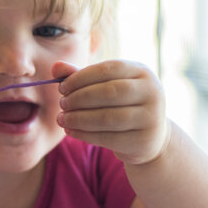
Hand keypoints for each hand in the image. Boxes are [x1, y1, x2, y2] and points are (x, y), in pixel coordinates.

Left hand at [55, 60, 169, 165]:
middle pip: (109, 92)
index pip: (109, 69)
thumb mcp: (105, 86)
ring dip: (78, 118)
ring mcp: (151, 117)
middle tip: (62, 104)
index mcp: (142, 72)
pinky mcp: (143, 140)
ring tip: (62, 119)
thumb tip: (56, 67)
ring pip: (108, 117)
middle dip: (79, 98)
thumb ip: (81, 76)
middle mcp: (152, 92)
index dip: (81, 77)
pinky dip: (84, 134)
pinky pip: (108, 138)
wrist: (148, 136)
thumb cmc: (121, 105)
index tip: (62, 87)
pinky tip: (70, 131)